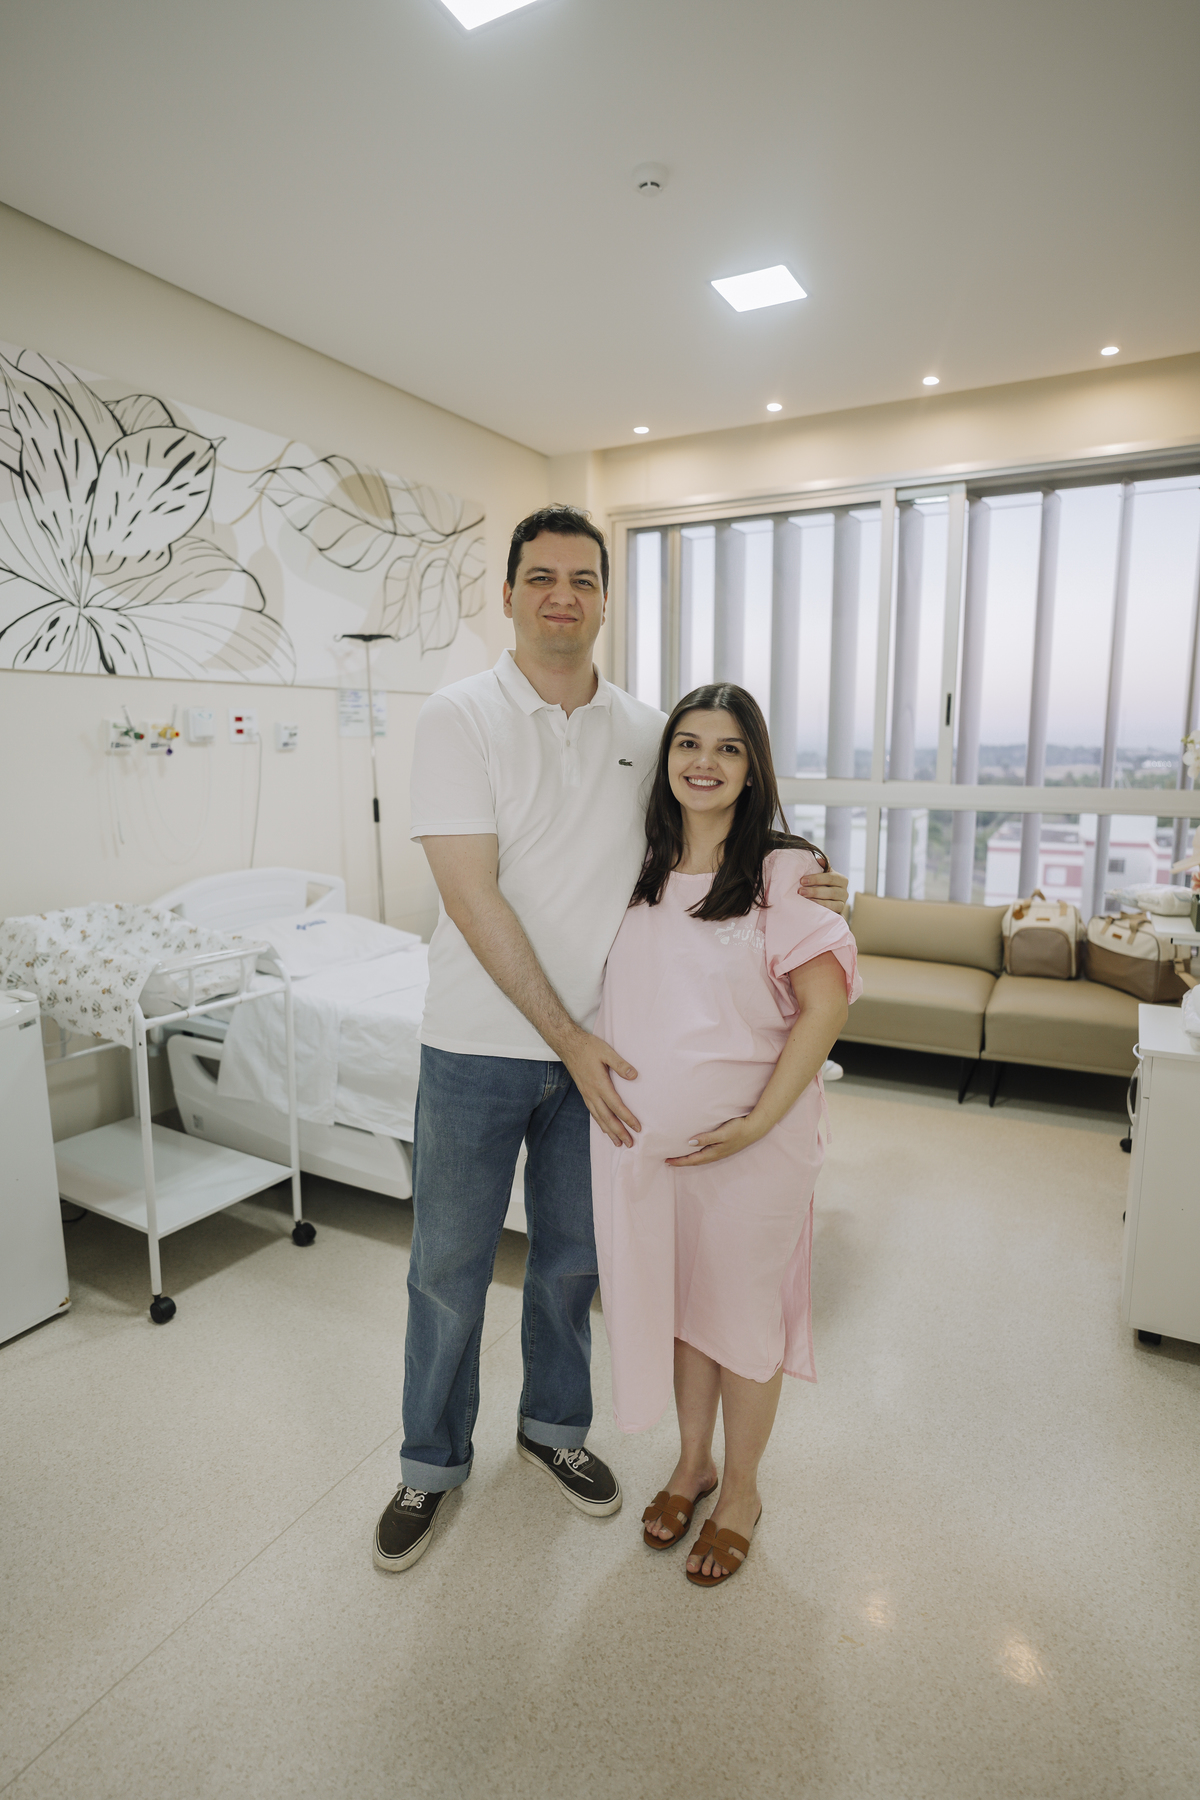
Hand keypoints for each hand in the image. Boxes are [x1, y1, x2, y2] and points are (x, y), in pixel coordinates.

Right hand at [560, 1030, 641, 1147]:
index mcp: (599, 1084)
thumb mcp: (607, 1052)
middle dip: (619, 1132)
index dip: (627, 1118)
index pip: (616, 1106)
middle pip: (607, 1118)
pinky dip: (600, 1124)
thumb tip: (634, 1076)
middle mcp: (592, 1093)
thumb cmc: (588, 1047)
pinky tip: (605, 1129)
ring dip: (610, 1132)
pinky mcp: (584, 1093)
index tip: (638, 1128)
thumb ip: (621, 1064)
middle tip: (630, 1144)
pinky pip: (593, 1113)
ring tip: (618, 1143)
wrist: (568, 1045)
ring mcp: (587, 1095)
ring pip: (599, 1118)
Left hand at [665, 1114, 764, 1166]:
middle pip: (694, 1161)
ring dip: (688, 1159)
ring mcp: (719, 1151)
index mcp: (713, 1153)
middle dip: (681, 1162)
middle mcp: (715, 1154)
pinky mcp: (722, 1147)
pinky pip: (705, 1154)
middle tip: (668, 1160)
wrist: (754, 1128)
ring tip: (678, 1157)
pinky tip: (694, 1150)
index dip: (679, 1161)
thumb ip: (706, 1138)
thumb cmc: (738, 1129)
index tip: (666, 1160)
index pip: (691, 1160)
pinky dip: (696, 1154)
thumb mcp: (721, 1133)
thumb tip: (690, 1143)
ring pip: (699, 1158)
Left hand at [800, 867, 848, 914]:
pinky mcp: (839, 912)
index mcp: (841, 879)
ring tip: (804, 900)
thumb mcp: (823, 874)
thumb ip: (823, 866)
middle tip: (800, 891)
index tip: (802, 880)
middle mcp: (844, 891)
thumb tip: (819, 859)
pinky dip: (822, 909)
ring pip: (832, 903)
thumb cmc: (822, 884)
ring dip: (817, 901)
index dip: (816, 879)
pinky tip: (812, 908)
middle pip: (831, 891)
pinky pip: (832, 911)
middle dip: (814, 891)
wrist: (825, 900)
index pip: (830, 877)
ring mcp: (842, 903)